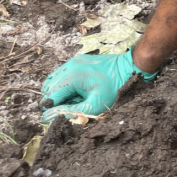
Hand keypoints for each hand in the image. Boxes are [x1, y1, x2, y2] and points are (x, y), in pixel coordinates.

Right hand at [40, 50, 157, 122]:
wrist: (129, 67)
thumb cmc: (114, 88)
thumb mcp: (94, 105)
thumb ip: (71, 112)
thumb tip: (47, 117)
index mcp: (71, 77)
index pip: (49, 97)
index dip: (53, 108)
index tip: (64, 113)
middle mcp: (68, 66)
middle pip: (49, 88)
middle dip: (56, 100)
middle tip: (72, 105)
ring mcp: (72, 61)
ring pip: (53, 80)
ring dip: (59, 92)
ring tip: (75, 97)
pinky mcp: (77, 60)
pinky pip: (62, 73)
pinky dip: (64, 83)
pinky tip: (77, 89)